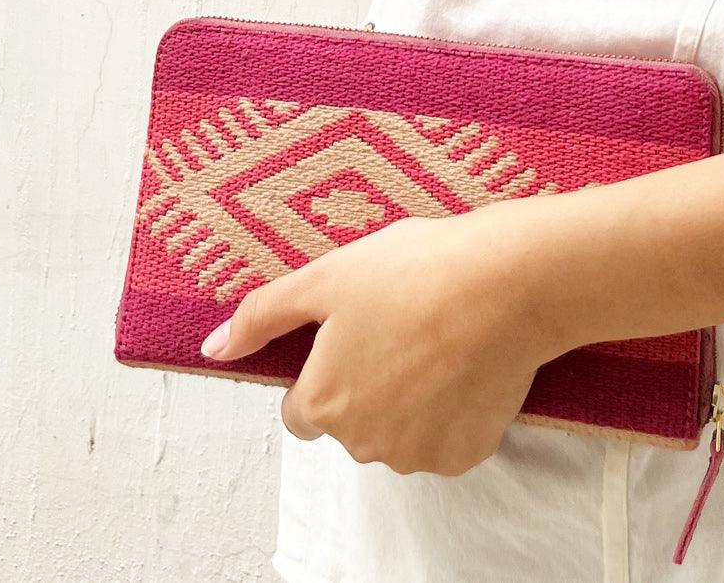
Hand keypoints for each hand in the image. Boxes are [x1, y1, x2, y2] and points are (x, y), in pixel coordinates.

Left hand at [199, 203, 561, 475]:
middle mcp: (364, 444)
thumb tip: (213, 346)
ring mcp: (418, 453)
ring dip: (411, 398)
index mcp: (324, 403)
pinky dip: (452, 409)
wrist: (509, 281)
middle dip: (370, 382)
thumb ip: (263, 315)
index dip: (328, 364)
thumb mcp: (327, 276)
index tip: (361, 328)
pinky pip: (445, 438)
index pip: (303, 406)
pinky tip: (465, 363)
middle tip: (403, 324)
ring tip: (438, 338)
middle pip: (352, 421)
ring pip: (399, 431)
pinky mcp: (466, 452)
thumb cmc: (416, 270)